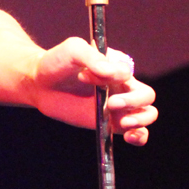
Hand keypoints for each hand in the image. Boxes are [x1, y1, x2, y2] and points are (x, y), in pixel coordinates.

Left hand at [30, 38, 157, 143]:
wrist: (41, 84)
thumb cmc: (57, 62)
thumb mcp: (72, 50)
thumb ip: (91, 57)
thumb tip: (109, 71)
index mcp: (117, 66)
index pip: (126, 74)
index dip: (109, 78)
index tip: (82, 77)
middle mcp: (122, 86)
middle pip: (146, 95)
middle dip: (133, 102)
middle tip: (111, 103)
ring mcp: (119, 106)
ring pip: (148, 114)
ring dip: (141, 119)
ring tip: (123, 122)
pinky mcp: (112, 123)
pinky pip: (138, 132)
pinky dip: (140, 136)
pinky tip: (130, 137)